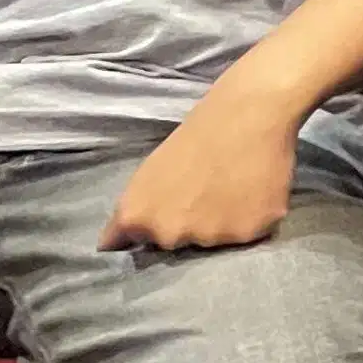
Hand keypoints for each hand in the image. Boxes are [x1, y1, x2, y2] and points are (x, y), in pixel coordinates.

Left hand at [102, 87, 302, 250]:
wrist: (248, 114)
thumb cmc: (194, 138)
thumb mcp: (145, 176)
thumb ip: (126, 216)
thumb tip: (107, 247)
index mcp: (139, 219)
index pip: (140, 247)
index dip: (155, 228)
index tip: (172, 207)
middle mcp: (171, 235)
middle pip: (181, 247)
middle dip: (190, 227)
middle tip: (207, 191)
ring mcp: (212, 236)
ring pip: (219, 242)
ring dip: (225, 223)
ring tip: (235, 187)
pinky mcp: (252, 232)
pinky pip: (253, 234)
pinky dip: (255, 218)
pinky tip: (255, 190)